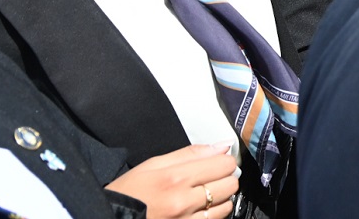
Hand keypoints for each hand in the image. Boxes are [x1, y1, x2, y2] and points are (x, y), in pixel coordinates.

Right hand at [107, 143, 239, 218]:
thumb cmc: (128, 192)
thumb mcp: (152, 165)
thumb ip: (189, 154)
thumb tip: (223, 146)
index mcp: (175, 178)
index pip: (224, 164)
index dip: (223, 161)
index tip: (215, 162)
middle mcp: (184, 201)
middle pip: (230, 185)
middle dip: (225, 178)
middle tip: (210, 178)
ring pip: (226, 206)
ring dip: (220, 198)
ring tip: (205, 195)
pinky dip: (213, 214)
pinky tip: (200, 210)